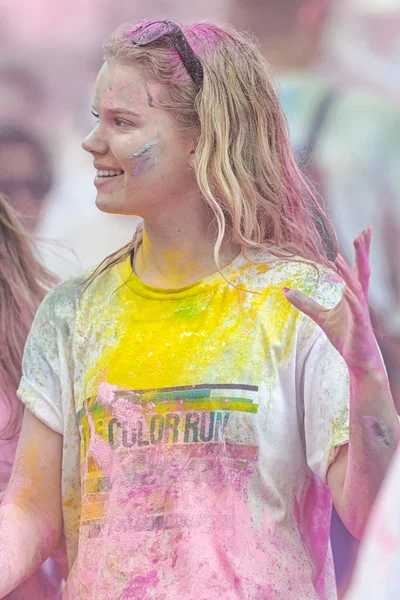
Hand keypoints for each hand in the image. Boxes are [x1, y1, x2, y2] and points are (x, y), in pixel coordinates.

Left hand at [282, 227, 380, 375]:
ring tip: (338, 258)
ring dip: (349, 272)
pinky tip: (346, 289)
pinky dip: (352, 298)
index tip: (362, 232)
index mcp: (354, 294)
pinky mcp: (360, 325)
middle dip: (363, 252)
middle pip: (363, 270)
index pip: (358, 268)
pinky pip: (357, 309)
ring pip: (358, 287)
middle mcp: (360, 299)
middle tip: (363, 232)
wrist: (358, 359)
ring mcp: (362, 311)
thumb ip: (305, 303)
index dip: (360, 250)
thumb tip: (285, 291)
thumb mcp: (320, 317)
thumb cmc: (345, 336)